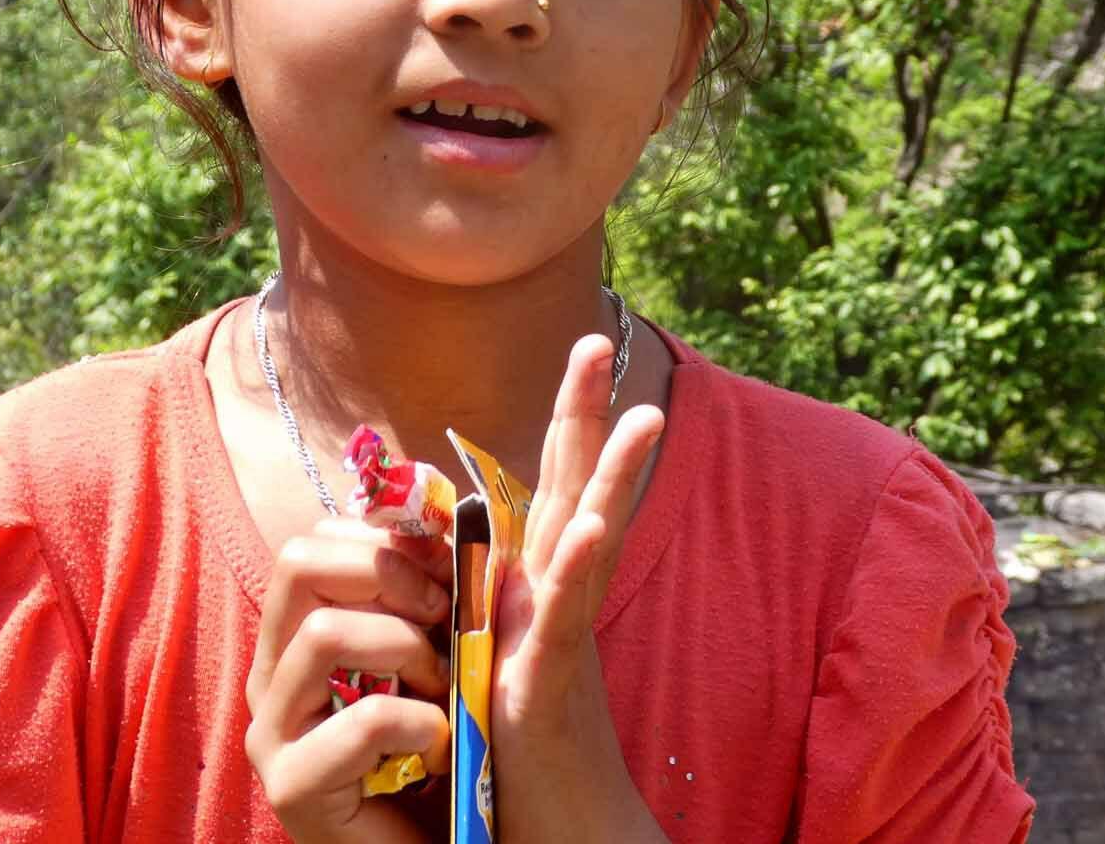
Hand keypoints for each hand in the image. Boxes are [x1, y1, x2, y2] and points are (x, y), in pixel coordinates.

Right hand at [245, 519, 452, 842]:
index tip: (444, 567)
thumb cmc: (437, 739)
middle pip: (297, 561)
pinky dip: (420, 723)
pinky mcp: (292, 788)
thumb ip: (425, 588)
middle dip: (385, 572)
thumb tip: (446, 518)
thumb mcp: (432, 646)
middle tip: (440, 614)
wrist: (437, 843)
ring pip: (325, 632)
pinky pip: (363, 720)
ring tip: (442, 691)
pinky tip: (439, 746)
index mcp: (294, 630)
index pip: (314, 539)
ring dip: (405, 650)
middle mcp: (269, 672)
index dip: (387, 538)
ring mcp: (271, 731)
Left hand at [492, 334, 668, 843]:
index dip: (568, 415)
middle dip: (587, 412)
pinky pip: (564, 616)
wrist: (561, 828)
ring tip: (646, 415)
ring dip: (616, 475)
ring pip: (590, 538)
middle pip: (577, 484)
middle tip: (597, 338)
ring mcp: (560, 632)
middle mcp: (558, 592)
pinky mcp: (546, 682)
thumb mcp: (498, 647)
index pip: (554, 479)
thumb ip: (498, 589)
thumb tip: (487, 544)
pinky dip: (578, 568)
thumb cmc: (523, 740)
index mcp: (538, 578)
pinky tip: (593, 525)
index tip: (583, 349)